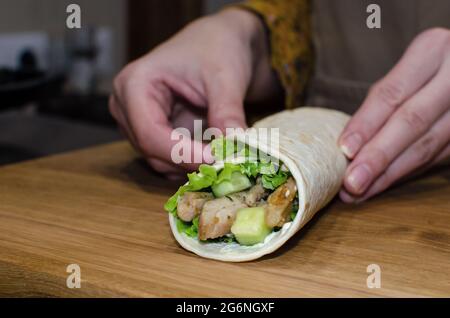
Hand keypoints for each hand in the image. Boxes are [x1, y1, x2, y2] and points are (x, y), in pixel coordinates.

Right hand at [109, 9, 275, 177]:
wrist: (220, 43)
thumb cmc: (216, 48)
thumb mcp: (225, 76)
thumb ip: (227, 112)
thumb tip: (233, 147)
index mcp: (133, 83)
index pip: (150, 133)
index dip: (183, 153)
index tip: (217, 160)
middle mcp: (127, 106)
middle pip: (151, 151)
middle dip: (189, 161)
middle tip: (227, 162)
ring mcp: (137, 122)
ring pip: (159, 160)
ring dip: (192, 164)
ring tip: (224, 155)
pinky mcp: (153, 132)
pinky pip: (168, 159)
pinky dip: (192, 162)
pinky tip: (214, 153)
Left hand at [339, 28, 449, 202]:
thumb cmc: (431, 66)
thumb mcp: (410, 67)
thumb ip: (385, 98)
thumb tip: (348, 145)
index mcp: (433, 51)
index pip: (393, 93)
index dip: (367, 123)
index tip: (345, 149)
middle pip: (412, 122)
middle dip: (378, 156)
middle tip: (351, 182)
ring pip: (428, 146)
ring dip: (390, 173)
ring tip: (360, 191)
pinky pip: (437, 156)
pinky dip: (407, 172)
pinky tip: (384, 183)